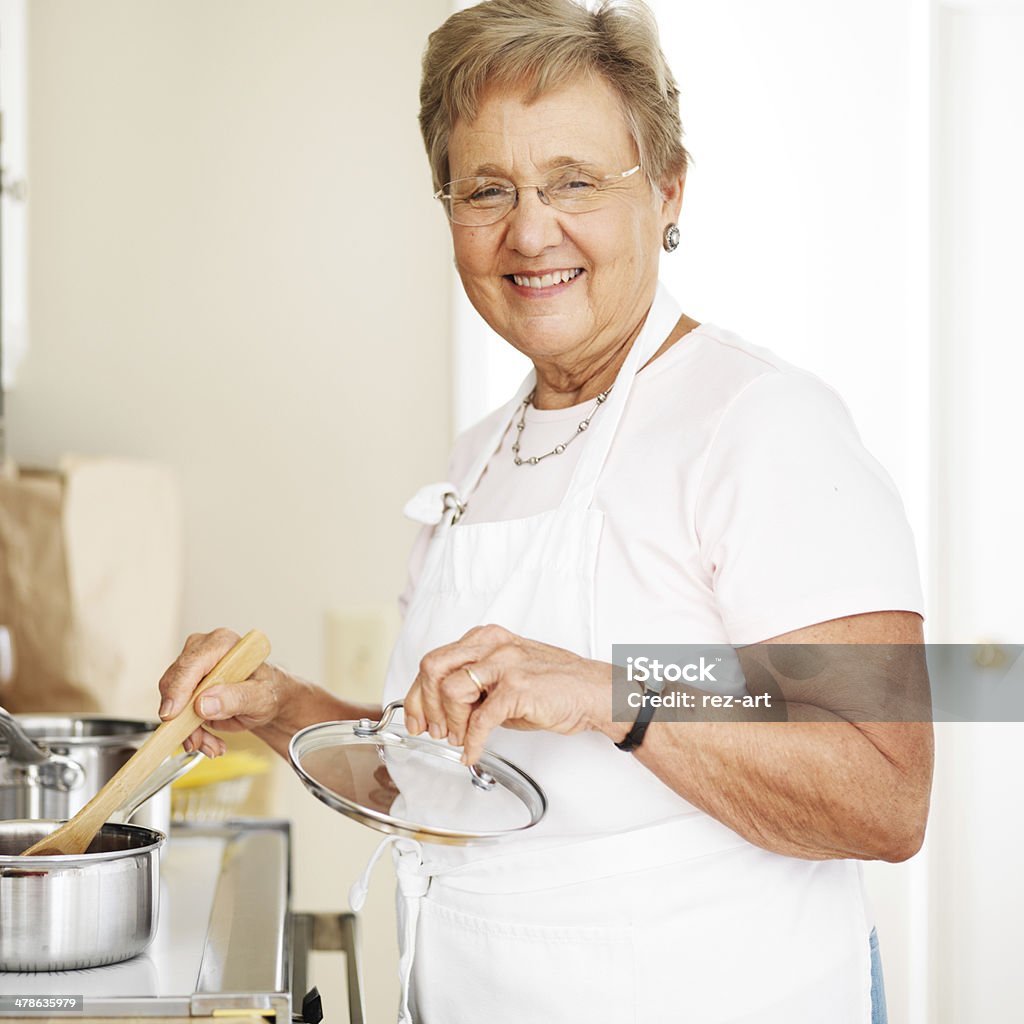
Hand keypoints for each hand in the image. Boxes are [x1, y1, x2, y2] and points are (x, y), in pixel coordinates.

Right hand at [157, 628, 285, 756]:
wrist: (268, 700)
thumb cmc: (268, 691)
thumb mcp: (261, 697)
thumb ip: (235, 698)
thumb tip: (203, 703)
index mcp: (223, 644)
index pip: (192, 664)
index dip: (178, 689)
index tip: (172, 714)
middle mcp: (202, 652)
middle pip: (175, 684)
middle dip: (184, 718)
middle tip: (200, 741)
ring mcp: (191, 670)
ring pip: (172, 703)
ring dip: (189, 731)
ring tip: (212, 745)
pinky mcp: (186, 689)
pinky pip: (176, 713)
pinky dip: (189, 732)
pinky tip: (208, 741)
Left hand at [403, 624, 614, 764]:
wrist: (596, 692)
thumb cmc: (555, 686)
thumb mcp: (507, 675)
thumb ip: (476, 684)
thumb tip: (443, 710)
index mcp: (486, 639)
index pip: (435, 660)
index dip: (418, 694)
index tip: (417, 718)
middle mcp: (492, 645)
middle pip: (433, 668)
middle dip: (424, 704)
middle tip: (432, 730)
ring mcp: (505, 664)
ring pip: (451, 689)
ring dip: (449, 722)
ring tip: (459, 739)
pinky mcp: (517, 688)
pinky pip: (480, 719)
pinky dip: (472, 742)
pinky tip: (472, 753)